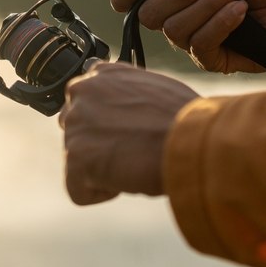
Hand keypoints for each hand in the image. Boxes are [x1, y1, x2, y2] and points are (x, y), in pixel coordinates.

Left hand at [59, 62, 198, 205]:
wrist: (190, 141)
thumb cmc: (184, 119)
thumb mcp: (154, 88)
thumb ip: (127, 93)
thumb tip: (121, 106)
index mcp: (103, 74)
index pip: (86, 102)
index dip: (107, 124)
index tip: (128, 131)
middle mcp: (83, 92)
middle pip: (77, 130)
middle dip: (98, 144)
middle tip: (132, 149)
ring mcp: (76, 123)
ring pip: (79, 161)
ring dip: (103, 168)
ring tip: (135, 161)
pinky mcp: (75, 156)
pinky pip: (78, 190)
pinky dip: (103, 193)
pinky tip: (128, 178)